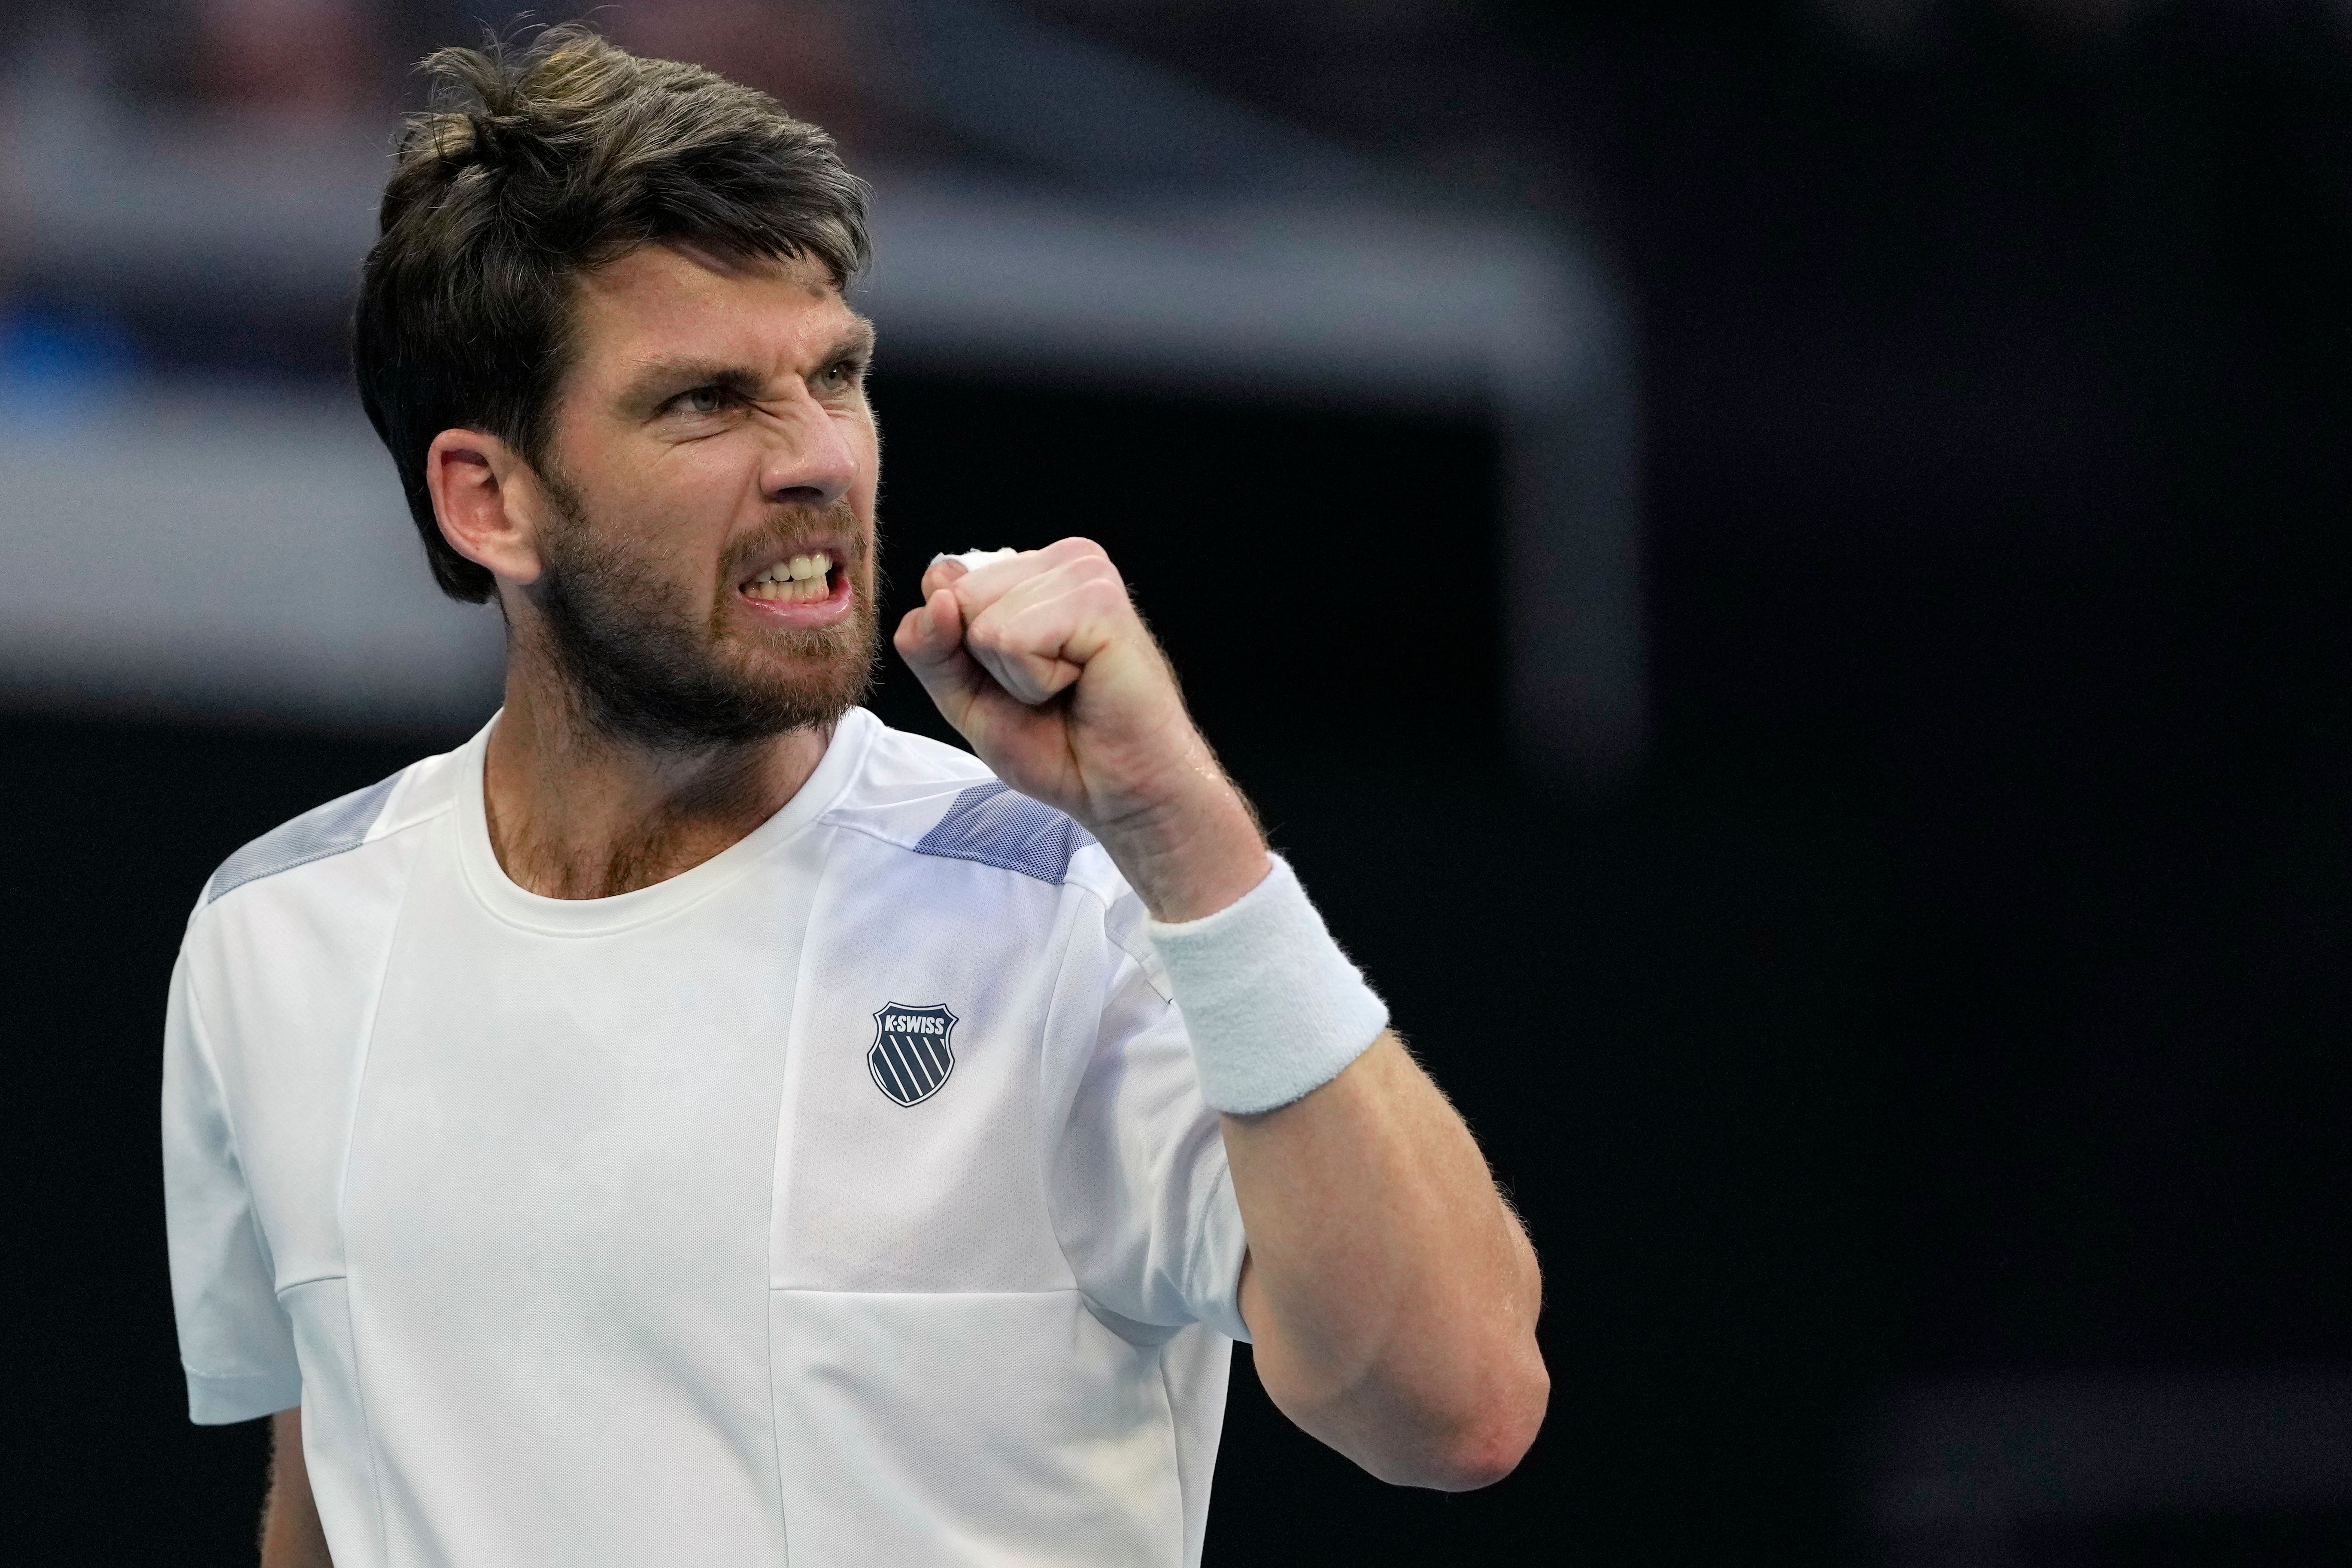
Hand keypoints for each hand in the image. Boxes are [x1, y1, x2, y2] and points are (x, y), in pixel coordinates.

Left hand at [892, 538, 1266, 919]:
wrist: (1121, 789)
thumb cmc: (1058, 745)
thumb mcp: (965, 696)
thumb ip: (931, 645)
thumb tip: (934, 590)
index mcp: (1034, 572)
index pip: (945, 587)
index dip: (965, 654)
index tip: (1021, 681)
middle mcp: (1062, 561)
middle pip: (959, 600)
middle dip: (989, 663)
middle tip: (1048, 690)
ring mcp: (1085, 574)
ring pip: (981, 621)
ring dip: (1015, 676)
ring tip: (1067, 687)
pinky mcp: (1099, 600)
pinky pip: (1011, 638)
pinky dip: (1034, 680)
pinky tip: (1081, 683)